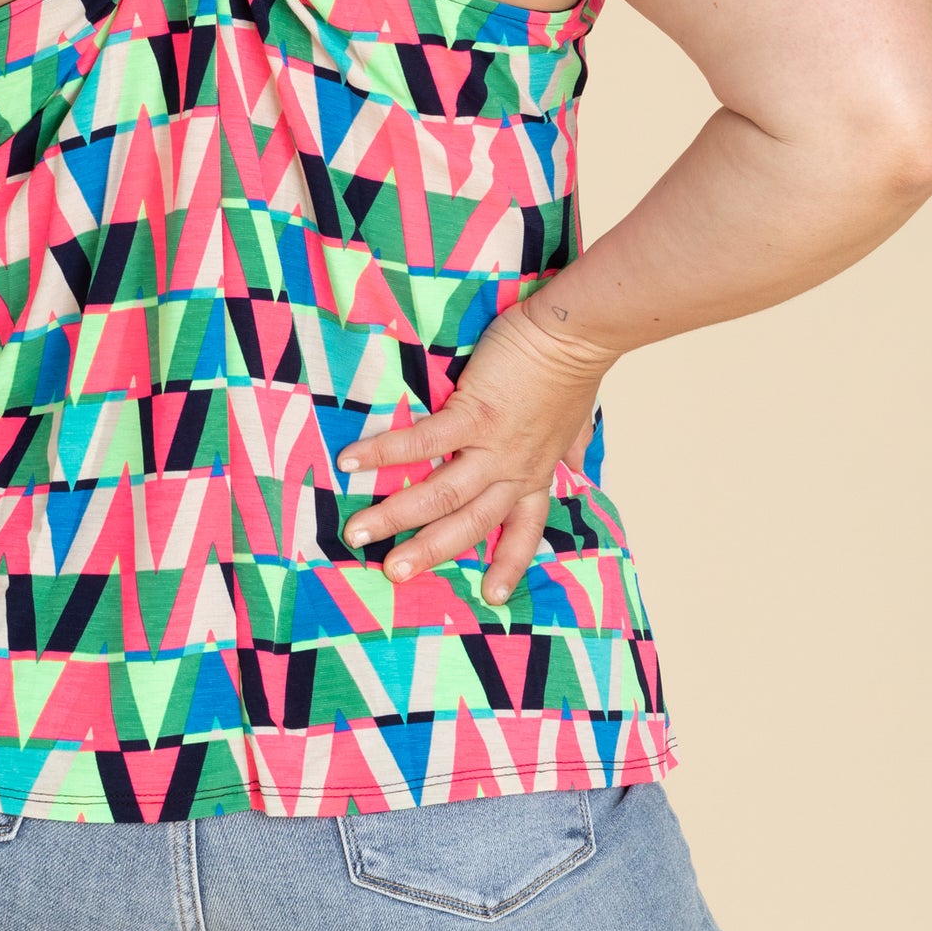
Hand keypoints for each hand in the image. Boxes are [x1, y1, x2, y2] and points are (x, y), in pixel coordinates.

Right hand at [335, 298, 619, 606]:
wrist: (575, 333)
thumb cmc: (572, 367)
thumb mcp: (576, 418)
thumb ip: (573, 444)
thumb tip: (581, 461)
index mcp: (536, 471)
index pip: (522, 528)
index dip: (508, 564)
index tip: (492, 597)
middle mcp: (514, 468)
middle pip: (470, 523)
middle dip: (428, 551)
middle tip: (392, 574)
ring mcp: (494, 445)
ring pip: (442, 493)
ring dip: (397, 515)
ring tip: (357, 532)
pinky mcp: (474, 413)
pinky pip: (424, 442)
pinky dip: (386, 453)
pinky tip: (351, 461)